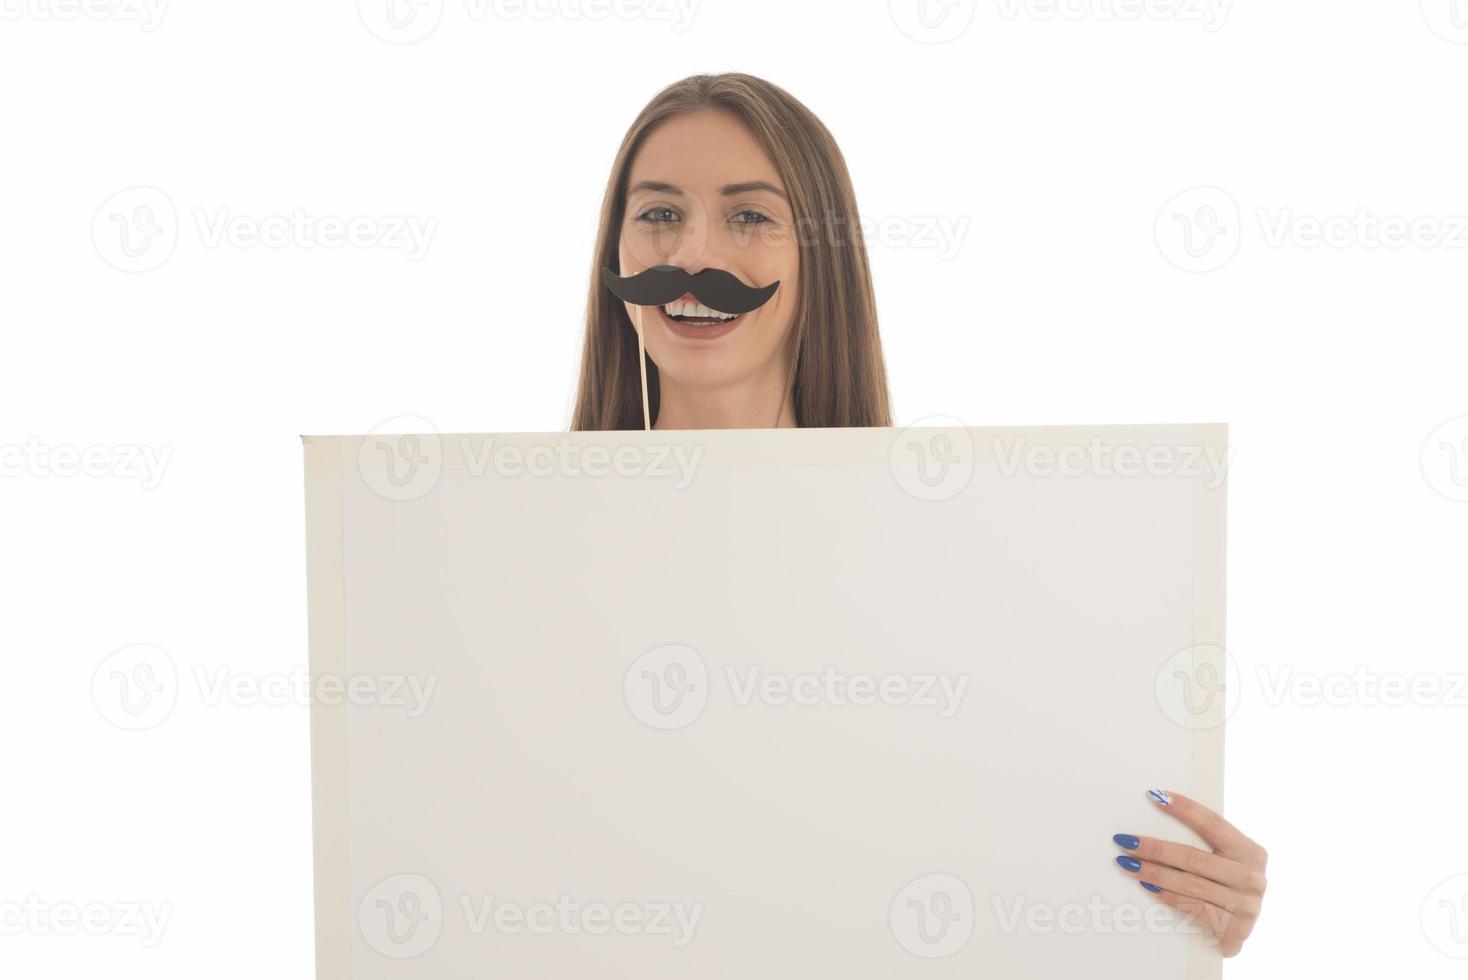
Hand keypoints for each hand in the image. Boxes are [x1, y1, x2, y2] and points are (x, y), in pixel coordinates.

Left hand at [1112, 789, 1267, 957]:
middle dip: (1155, 849)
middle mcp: (1252, 878)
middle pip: (1194, 857)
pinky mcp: (1236, 930)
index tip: (1155, 796)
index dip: (1185, 809)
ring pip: (1190, 884)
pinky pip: (1193, 908)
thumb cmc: (1225, 884)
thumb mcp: (1225, 860)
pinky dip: (1167, 896)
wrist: (1241, 928)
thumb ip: (1204, 843)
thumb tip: (1158, 809)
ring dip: (1153, 874)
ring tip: (1127, 864)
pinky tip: (1148, 887)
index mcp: (1251, 852)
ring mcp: (1247, 906)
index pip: (1213, 824)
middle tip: (1126, 841)